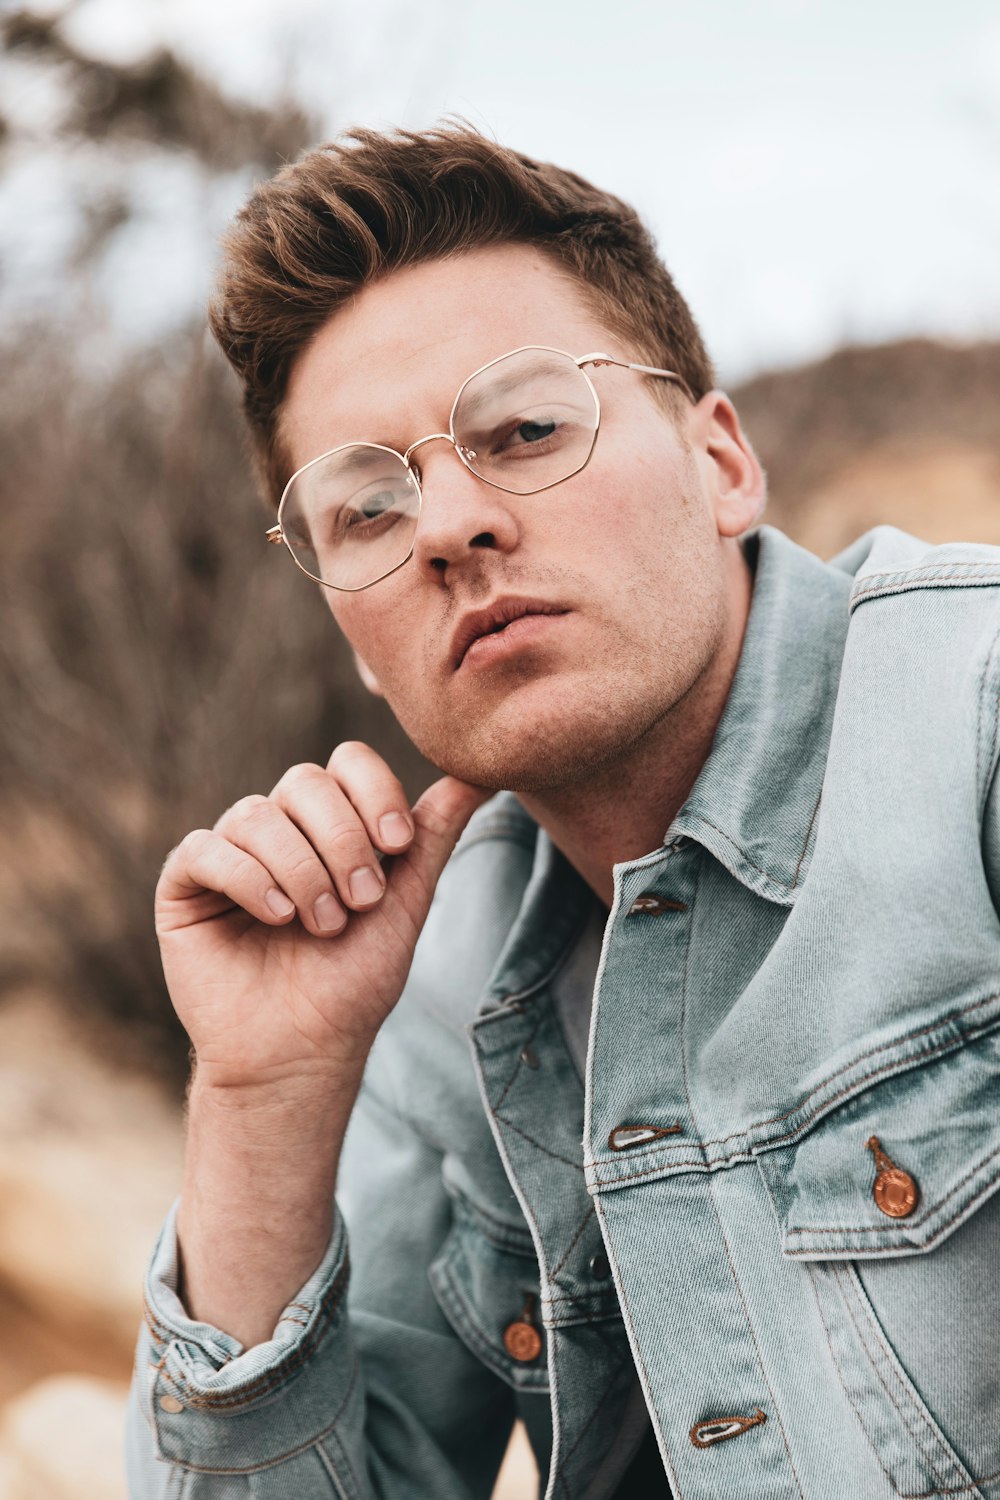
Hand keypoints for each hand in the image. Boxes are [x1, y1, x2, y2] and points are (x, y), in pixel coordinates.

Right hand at [155, 743, 488, 1089]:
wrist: (301, 1053)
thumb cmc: (353, 985)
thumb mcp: (404, 905)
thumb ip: (432, 838)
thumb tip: (479, 776)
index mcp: (330, 826)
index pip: (348, 763)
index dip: (375, 792)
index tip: (397, 845)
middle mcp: (278, 830)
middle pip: (305, 781)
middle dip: (342, 841)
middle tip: (360, 902)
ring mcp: (229, 854)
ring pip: (257, 814)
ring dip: (300, 870)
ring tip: (321, 925)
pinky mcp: (185, 886)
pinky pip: (206, 848)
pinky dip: (247, 878)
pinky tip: (275, 917)